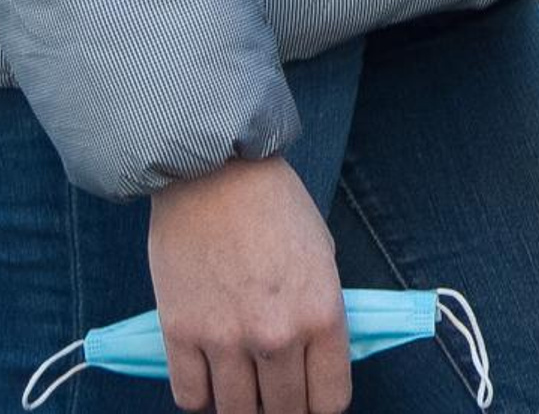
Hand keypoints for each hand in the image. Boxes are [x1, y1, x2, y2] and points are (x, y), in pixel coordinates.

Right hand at [147, 157, 349, 413]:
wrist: (217, 176)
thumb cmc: (277, 208)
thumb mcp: (322, 256)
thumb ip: (321, 313)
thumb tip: (317, 361)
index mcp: (322, 313)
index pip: (330, 398)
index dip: (323, 405)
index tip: (315, 400)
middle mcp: (276, 336)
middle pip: (284, 412)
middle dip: (285, 409)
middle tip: (279, 396)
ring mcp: (226, 341)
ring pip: (236, 413)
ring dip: (242, 406)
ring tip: (246, 388)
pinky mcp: (181, 337)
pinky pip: (190, 398)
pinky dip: (201, 395)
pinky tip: (210, 376)